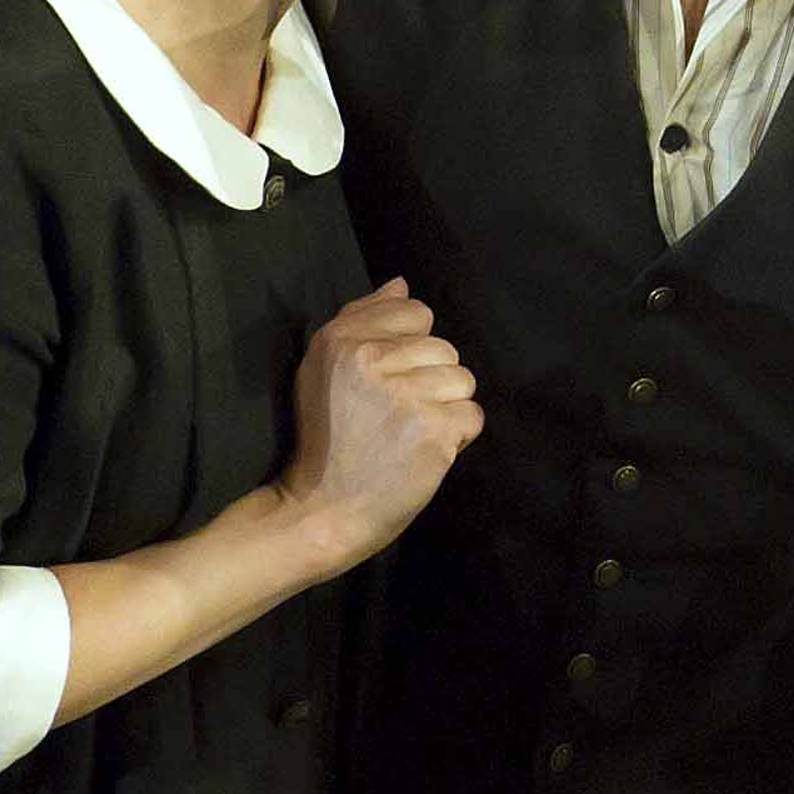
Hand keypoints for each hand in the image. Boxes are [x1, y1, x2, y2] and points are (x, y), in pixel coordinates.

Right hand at [272, 281, 483, 572]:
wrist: (320, 511)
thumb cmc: (327, 441)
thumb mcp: (322, 371)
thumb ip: (363, 319)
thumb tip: (401, 283)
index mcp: (341, 341)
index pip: (416, 313)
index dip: (411, 350)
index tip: (386, 382)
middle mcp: (372, 361)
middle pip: (444, 349)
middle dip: (430, 381)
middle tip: (394, 417)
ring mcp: (405, 396)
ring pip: (463, 380)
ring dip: (445, 409)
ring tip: (409, 433)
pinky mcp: (433, 430)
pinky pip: (472, 416)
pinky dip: (456, 437)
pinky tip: (423, 450)